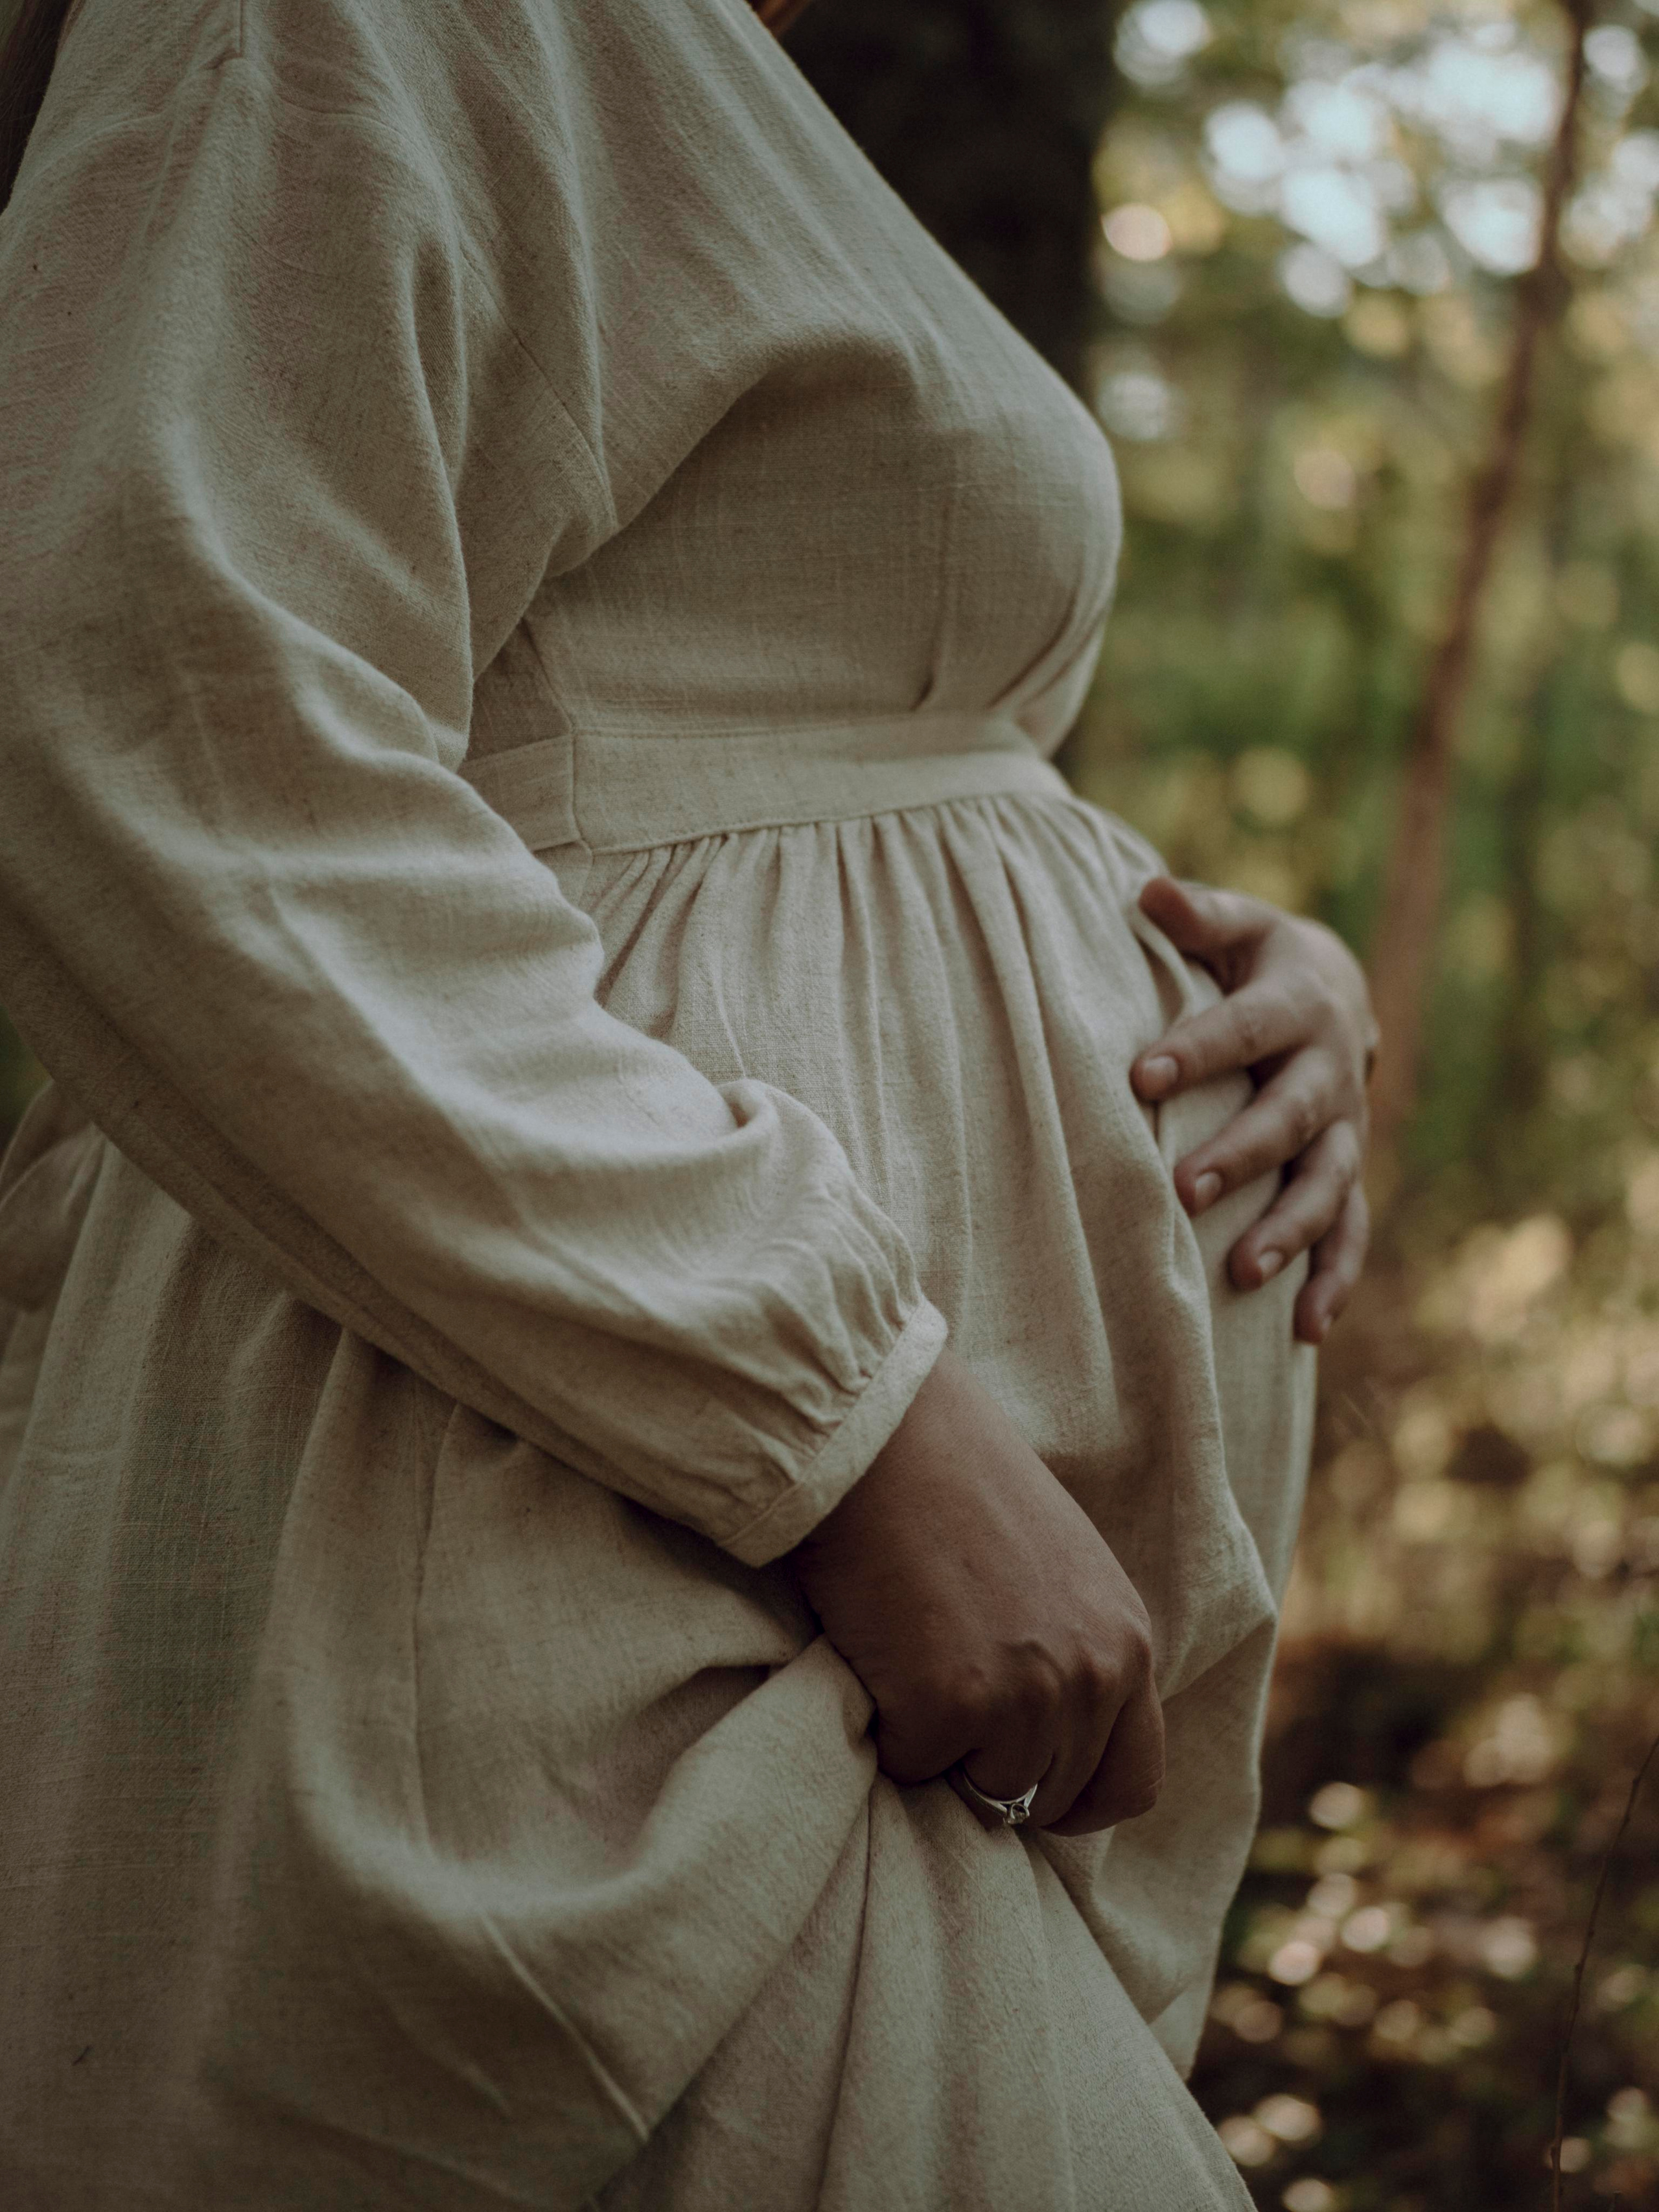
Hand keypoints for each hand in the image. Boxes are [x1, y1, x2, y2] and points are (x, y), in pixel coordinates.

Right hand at [790, 1348, 1163, 1836]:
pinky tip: (875, 1652)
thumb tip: (1052, 1736)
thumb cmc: (952, 1480)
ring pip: (982, 1792)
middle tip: (940, 1692)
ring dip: (938, 1746)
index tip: (1027, 1786)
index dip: (1076, 1799)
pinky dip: (883, 1729)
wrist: (881, 1431)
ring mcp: (1025, 1695)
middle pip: (1049, 1796)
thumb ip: (1075, 1645)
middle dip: (992, 1765)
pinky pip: (910, 1765)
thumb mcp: (1057, 1565)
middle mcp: (1094, 1674)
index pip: (1133, 1780)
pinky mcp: (948, 1705)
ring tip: (909, 1658)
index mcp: (1127, 1638)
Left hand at [1130, 877, 1376, 1346]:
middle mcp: (1331, 1070)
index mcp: (1300, 1003)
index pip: (1245, 1028)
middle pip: (1290, 1115)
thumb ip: (1196, 915)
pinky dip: (1334, 1279)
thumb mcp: (1237, 926)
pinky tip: (1304, 1331)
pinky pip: (1351, 1231)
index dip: (1198, 1051)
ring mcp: (1346, 1130)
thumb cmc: (1257, 959)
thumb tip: (1147, 889)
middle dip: (1241, 1153)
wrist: (1335, 991)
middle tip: (1184, 1188)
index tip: (1142, 1078)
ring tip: (1244, 1272)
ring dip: (1290, 1229)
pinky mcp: (1346, 1174)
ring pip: (1327, 1183)